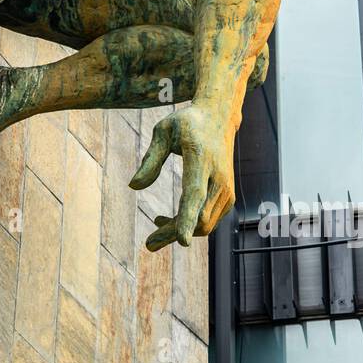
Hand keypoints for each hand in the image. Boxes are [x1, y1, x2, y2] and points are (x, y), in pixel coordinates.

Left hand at [129, 105, 234, 250]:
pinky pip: (209, 221)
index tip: (182, 241)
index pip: (195, 194)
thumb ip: (150, 159)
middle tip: (149, 244)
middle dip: (174, 234)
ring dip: (180, 231)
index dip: (187, 219)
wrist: (219, 118)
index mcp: (201, 159)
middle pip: (199, 217)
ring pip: (205, 224)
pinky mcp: (228, 197)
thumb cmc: (186, 124)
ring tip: (155, 224)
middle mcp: (219, 177)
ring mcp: (227, 189)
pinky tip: (169, 220)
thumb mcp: (163, 131)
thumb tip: (134, 186)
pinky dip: (190, 226)